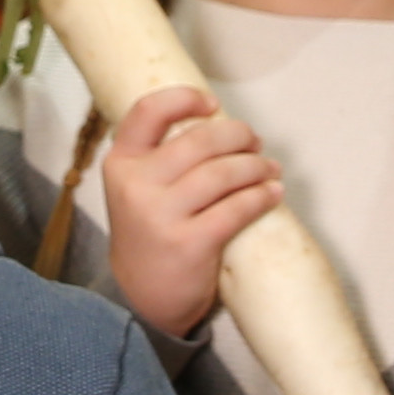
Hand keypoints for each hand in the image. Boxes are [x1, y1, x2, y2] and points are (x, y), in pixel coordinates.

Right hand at [99, 84, 280, 338]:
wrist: (142, 295)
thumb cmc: (150, 232)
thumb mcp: (136, 188)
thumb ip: (160, 157)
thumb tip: (218, 125)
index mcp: (121, 162)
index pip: (148, 111)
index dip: (185, 99)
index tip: (213, 104)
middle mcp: (136, 185)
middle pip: (199, 141)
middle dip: (237, 136)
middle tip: (255, 142)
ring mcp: (160, 215)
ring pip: (222, 173)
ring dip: (256, 167)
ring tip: (270, 169)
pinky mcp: (188, 243)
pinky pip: (235, 209)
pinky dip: (261, 197)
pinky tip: (272, 194)